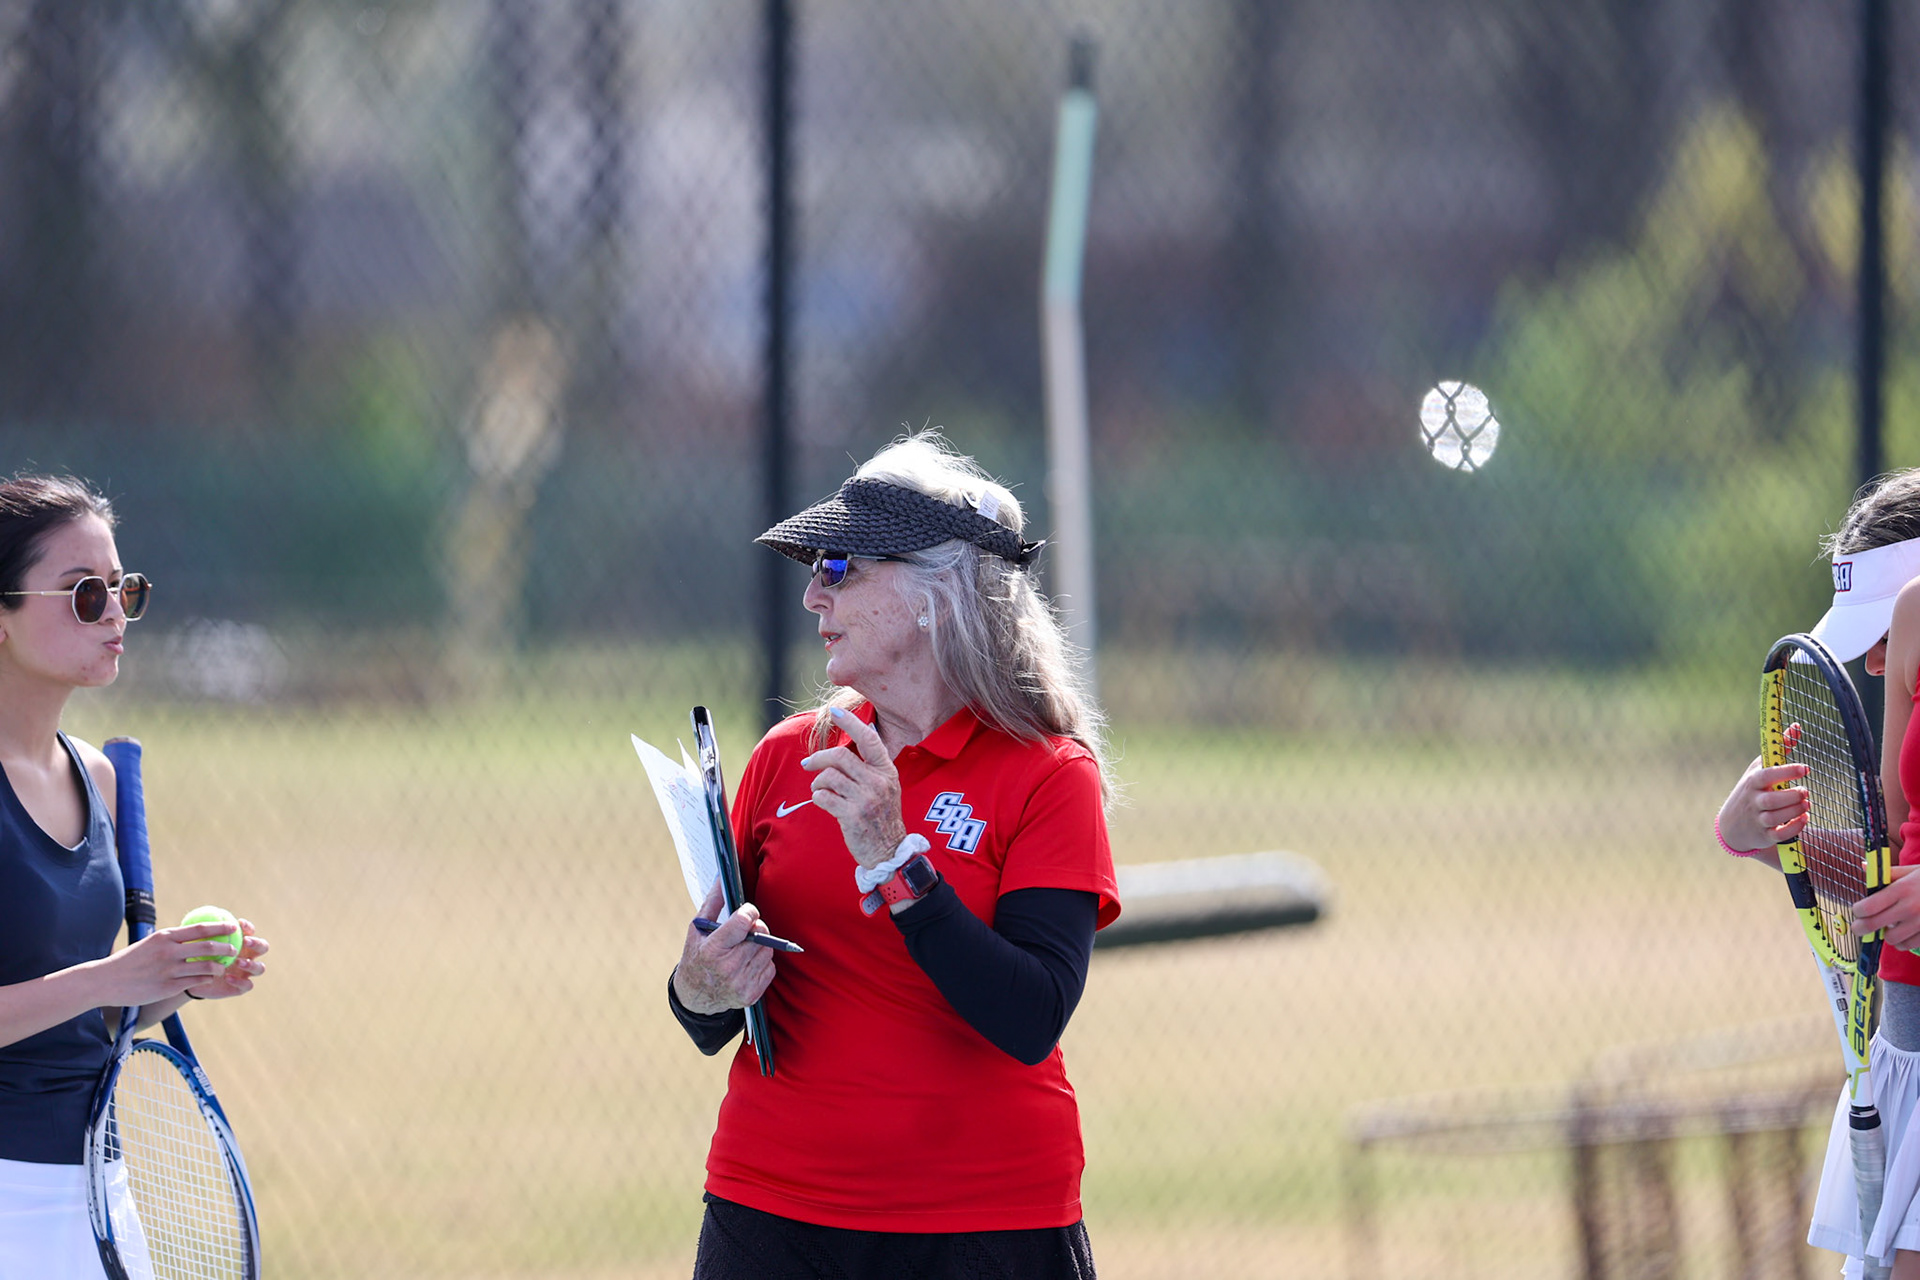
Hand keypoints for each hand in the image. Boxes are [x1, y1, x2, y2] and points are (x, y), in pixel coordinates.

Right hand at [85, 921, 243, 1008]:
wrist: (105, 981)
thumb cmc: (129, 961)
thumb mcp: (149, 944)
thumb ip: (170, 941)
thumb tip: (192, 935)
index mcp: (164, 937)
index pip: (200, 929)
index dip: (220, 927)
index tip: (233, 927)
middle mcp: (168, 952)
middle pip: (208, 947)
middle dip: (226, 948)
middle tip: (234, 949)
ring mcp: (169, 971)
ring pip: (205, 967)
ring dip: (219, 967)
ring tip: (223, 967)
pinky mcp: (167, 987)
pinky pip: (195, 982)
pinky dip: (206, 980)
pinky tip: (209, 979)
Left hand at [183, 918, 269, 1001]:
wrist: (189, 980)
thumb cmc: (194, 956)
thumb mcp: (195, 944)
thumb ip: (199, 932)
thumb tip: (195, 915)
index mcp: (239, 944)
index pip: (250, 932)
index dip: (248, 927)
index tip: (239, 924)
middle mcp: (247, 957)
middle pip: (263, 948)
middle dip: (257, 943)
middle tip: (246, 941)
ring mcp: (245, 973)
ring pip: (260, 968)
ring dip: (251, 964)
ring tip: (238, 962)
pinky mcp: (240, 987)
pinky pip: (247, 985)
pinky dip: (240, 981)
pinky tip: (228, 977)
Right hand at [672, 882, 775, 1014]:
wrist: (695, 995)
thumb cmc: (696, 956)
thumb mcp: (697, 929)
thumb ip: (713, 902)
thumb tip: (723, 877)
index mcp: (712, 950)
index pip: (743, 922)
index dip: (749, 912)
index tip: (747, 912)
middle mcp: (727, 969)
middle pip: (760, 935)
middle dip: (756, 928)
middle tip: (745, 930)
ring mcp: (740, 984)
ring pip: (767, 951)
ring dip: (760, 945)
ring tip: (743, 948)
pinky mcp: (751, 995)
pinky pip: (770, 968)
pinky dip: (762, 962)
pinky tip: (747, 963)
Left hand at [801, 706, 906, 867]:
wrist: (888, 851)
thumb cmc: (883, 817)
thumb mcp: (888, 786)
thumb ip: (875, 763)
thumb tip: (867, 727)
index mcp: (887, 771)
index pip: (869, 739)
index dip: (850, 722)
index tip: (835, 712)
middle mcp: (878, 782)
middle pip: (840, 756)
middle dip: (819, 758)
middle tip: (808, 764)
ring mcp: (866, 799)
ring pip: (829, 776)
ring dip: (817, 782)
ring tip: (819, 789)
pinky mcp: (852, 816)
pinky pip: (824, 797)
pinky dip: (818, 797)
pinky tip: (823, 801)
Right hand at [1716, 747, 1809, 853]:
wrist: (1732, 824)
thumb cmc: (1752, 789)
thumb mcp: (1760, 768)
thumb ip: (1780, 748)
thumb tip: (1797, 726)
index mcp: (1753, 781)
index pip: (1767, 775)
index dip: (1786, 772)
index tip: (1804, 769)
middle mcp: (1754, 800)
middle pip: (1771, 800)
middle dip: (1792, 796)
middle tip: (1804, 791)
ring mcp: (1758, 819)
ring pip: (1777, 817)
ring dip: (1795, 810)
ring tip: (1806, 803)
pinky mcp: (1765, 834)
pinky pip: (1779, 834)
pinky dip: (1794, 827)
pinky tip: (1804, 817)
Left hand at [1856, 865, 1919, 951]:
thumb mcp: (1912, 870)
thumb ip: (1888, 873)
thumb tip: (1864, 867)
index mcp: (1901, 889)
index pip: (1868, 906)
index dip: (1857, 911)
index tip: (1858, 911)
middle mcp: (1910, 908)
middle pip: (1873, 925)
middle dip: (1861, 928)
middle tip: (1859, 928)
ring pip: (1891, 939)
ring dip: (1886, 935)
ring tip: (1888, 927)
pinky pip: (1909, 944)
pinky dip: (1903, 941)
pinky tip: (1903, 933)